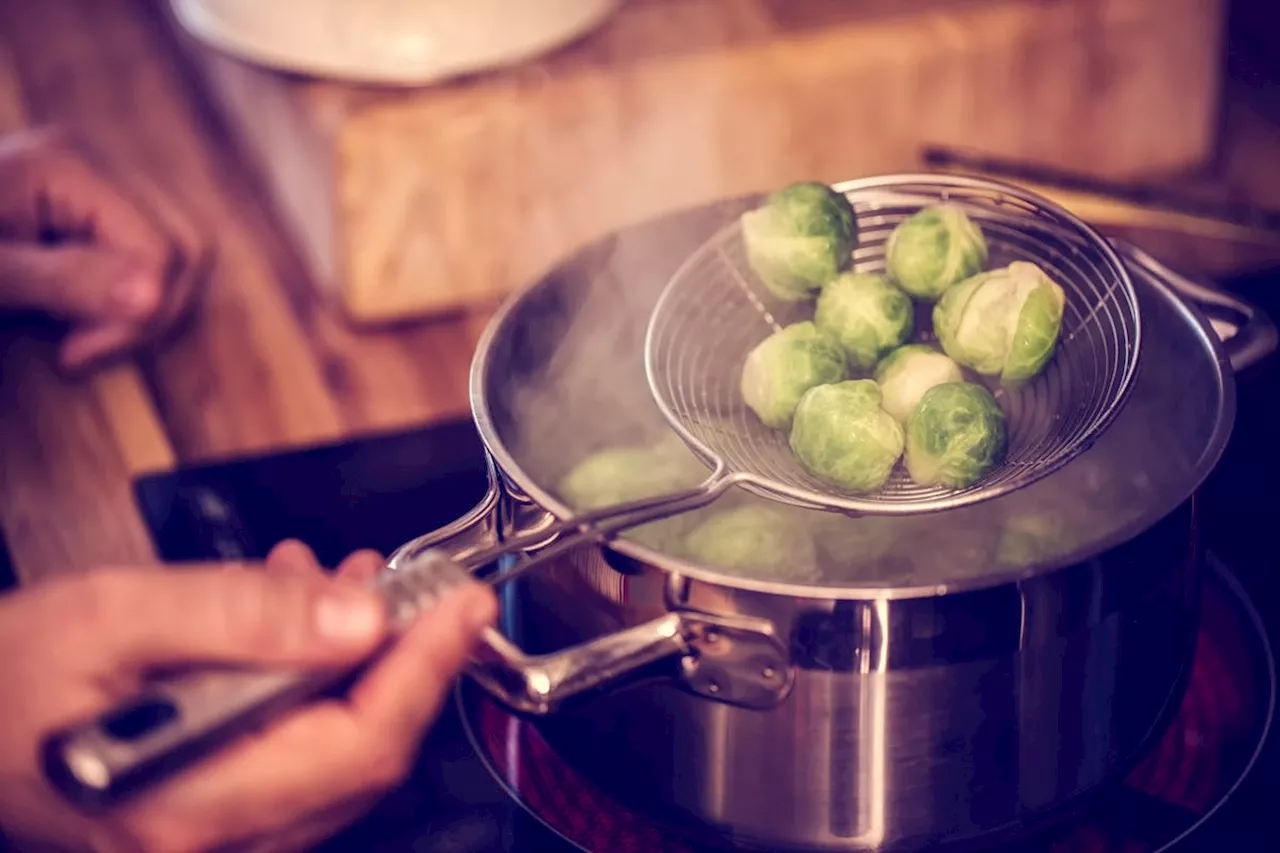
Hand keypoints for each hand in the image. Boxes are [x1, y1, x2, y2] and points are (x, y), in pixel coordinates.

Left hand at [0, 128, 210, 372]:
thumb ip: (64, 279)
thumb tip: (151, 296)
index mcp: (70, 164)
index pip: (161, 251)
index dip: (136, 315)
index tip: (73, 355)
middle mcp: (97, 159)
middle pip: (186, 246)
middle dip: (153, 310)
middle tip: (87, 348)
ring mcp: (100, 178)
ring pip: (181, 251)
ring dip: (147, 305)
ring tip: (83, 334)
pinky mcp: (94, 204)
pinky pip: (154, 250)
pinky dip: (135, 292)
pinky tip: (86, 312)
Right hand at [0, 541, 496, 851]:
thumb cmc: (6, 676)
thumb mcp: (116, 614)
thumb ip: (241, 614)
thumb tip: (360, 615)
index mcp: (189, 803)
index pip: (360, 743)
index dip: (426, 669)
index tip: (465, 607)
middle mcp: (210, 844)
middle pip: (365, 757)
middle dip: (403, 660)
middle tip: (417, 585)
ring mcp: (213, 842)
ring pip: (339, 755)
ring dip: (359, 663)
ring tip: (344, 585)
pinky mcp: (213, 820)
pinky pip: (299, 757)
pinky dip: (317, 686)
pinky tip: (298, 622)